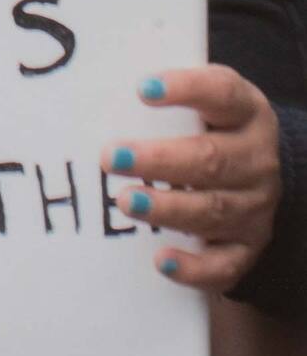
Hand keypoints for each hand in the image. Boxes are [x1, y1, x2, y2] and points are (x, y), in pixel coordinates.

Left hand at [101, 67, 282, 290]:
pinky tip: (161, 261)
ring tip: (126, 200)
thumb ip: (166, 91)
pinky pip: (224, 266)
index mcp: (248, 112)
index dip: (186, 90)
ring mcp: (255, 208)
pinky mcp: (247, 248)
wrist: (258, 168)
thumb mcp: (205, 99)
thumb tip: (98, 87)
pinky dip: (194, 268)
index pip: (223, 94)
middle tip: (111, 158)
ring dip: (166, 208)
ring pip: (213, 211)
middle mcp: (257, 161)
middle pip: (212, 160)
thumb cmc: (213, 125)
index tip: (143, 88)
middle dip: (159, 160)